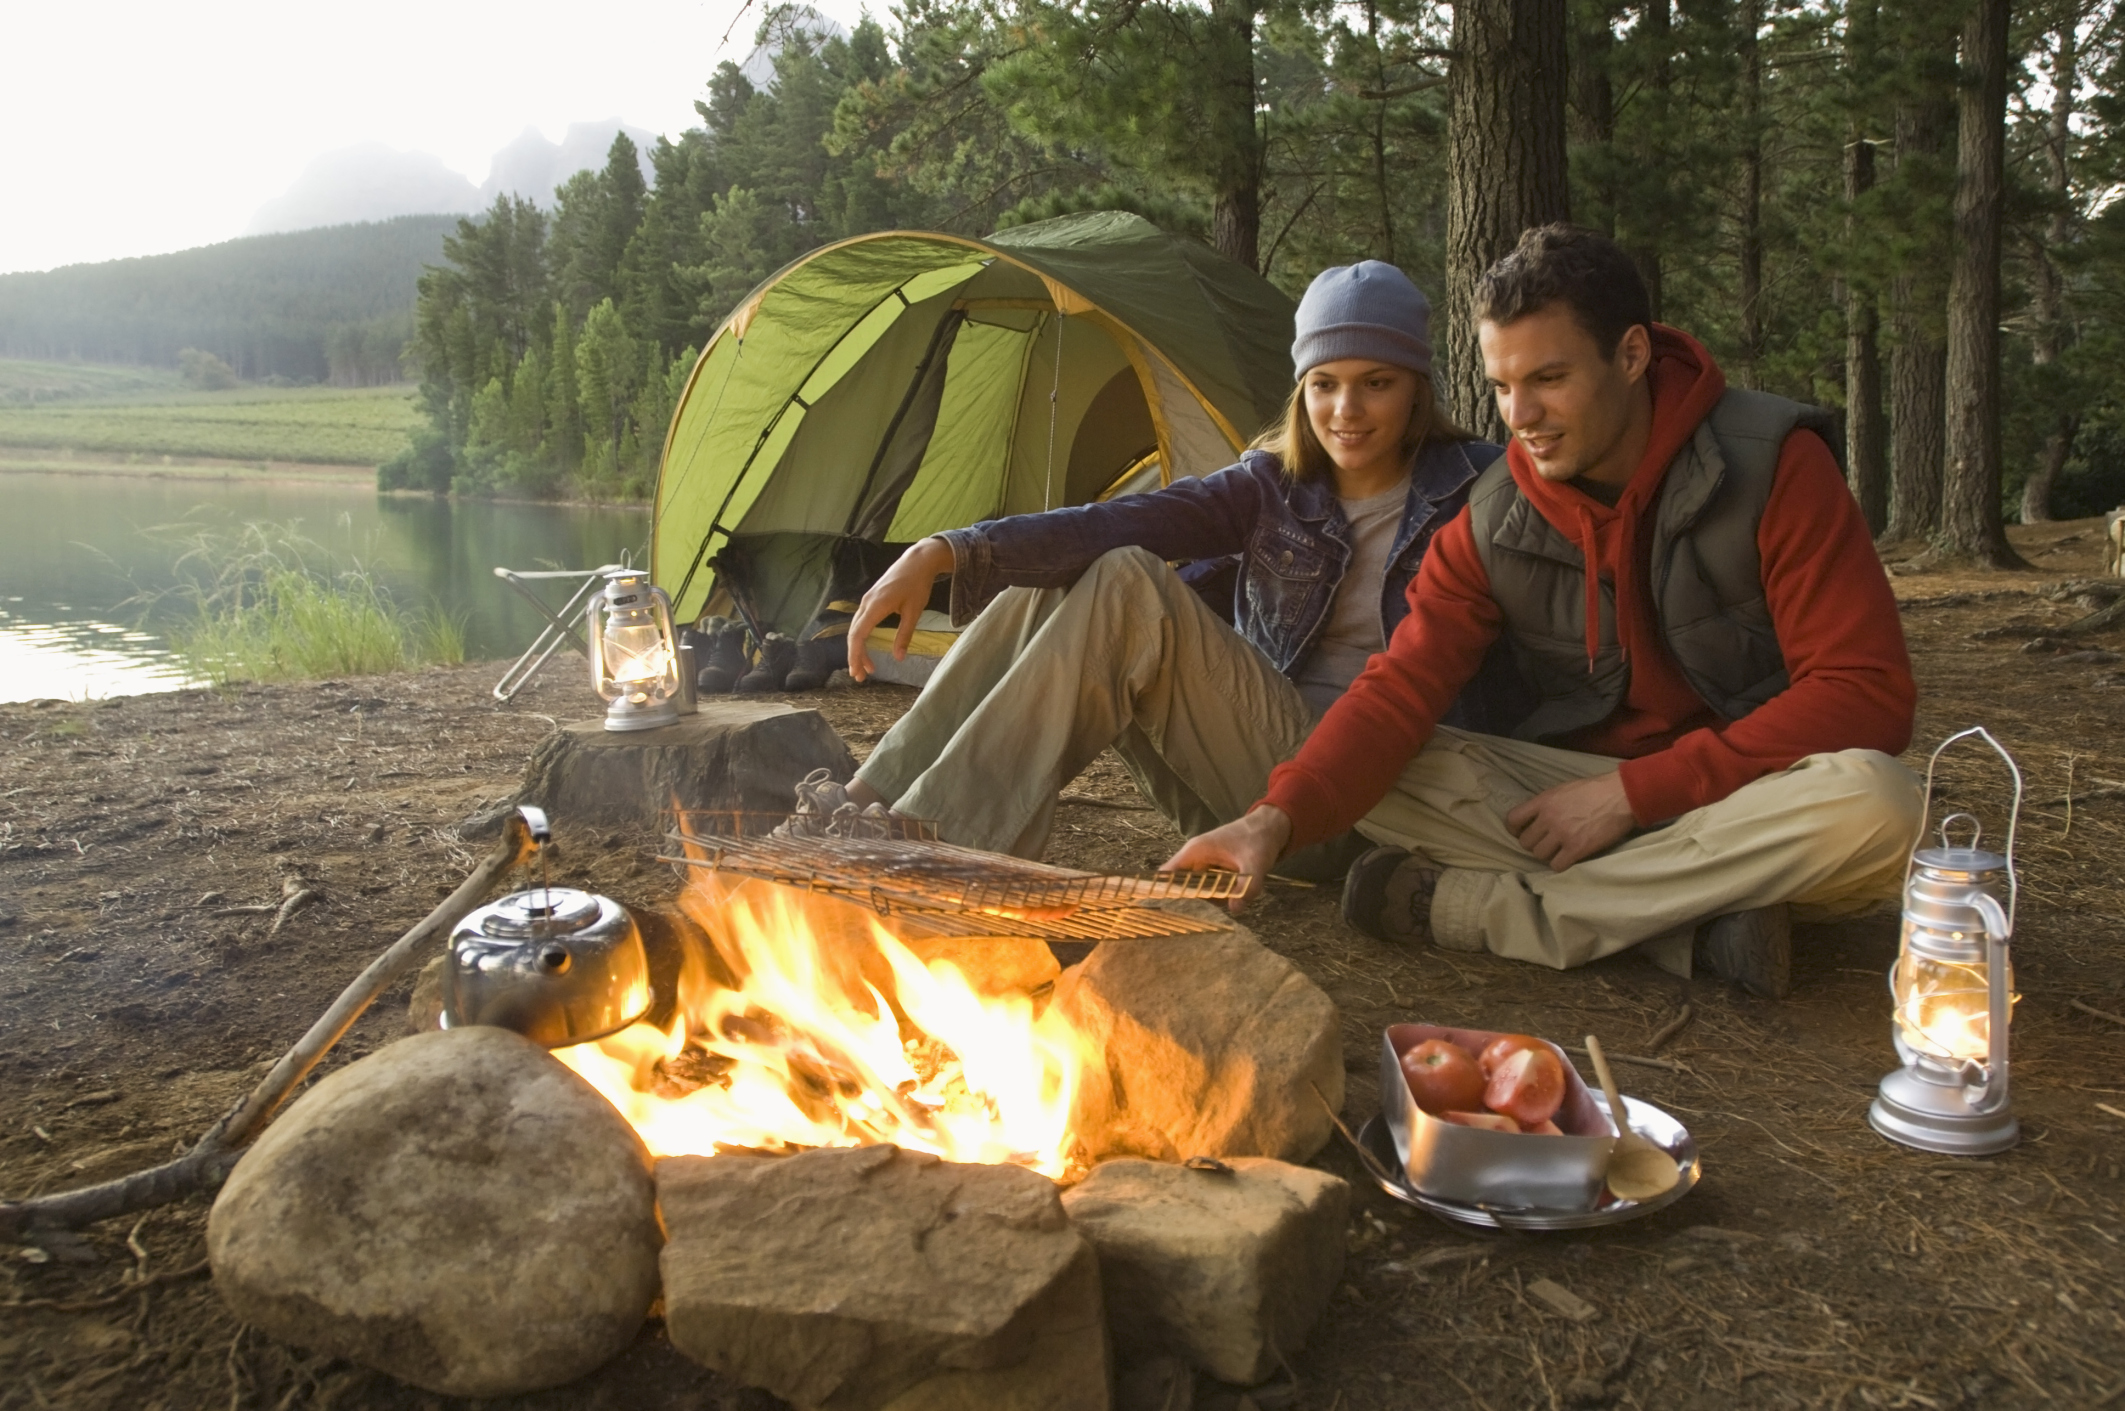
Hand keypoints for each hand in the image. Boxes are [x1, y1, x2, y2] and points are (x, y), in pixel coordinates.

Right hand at [847, 537, 953, 680]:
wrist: (917, 561)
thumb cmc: (917, 585)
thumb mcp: (914, 612)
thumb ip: (905, 635)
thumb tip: (899, 658)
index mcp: (876, 606)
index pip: (858, 635)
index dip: (855, 654)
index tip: (857, 671)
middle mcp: (866, 603)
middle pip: (853, 634)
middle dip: (855, 656)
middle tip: (860, 677)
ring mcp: (867, 600)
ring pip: (856, 628)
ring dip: (858, 649)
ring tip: (866, 668)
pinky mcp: (870, 600)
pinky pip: (861, 622)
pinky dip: (862, 638)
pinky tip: (868, 649)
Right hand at [1162, 806, 1292, 914]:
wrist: (1270, 828)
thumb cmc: (1258, 840)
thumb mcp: (1255, 863)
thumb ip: (1247, 887)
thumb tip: (1235, 910)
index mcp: (1195, 852)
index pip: (1167, 873)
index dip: (1162, 891)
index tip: (1164, 910)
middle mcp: (1195, 860)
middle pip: (1182, 887)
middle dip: (1195, 901)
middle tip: (1210, 910)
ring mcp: (1205, 867)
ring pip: (1198, 891)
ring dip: (1212, 899)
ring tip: (1231, 898)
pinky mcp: (1215, 873)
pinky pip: (1210, 889)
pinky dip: (1220, 896)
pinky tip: (1234, 897)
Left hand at [1505, 771, 1634, 871]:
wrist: (1622, 795)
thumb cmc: (1595, 789)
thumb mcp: (1563, 790)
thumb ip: (1546, 804)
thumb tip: (1535, 818)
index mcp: (1543, 801)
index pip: (1512, 820)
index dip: (1514, 829)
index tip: (1522, 832)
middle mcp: (1549, 818)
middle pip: (1525, 842)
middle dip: (1534, 844)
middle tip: (1546, 843)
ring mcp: (1562, 834)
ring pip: (1539, 855)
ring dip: (1547, 855)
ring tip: (1558, 850)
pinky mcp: (1577, 848)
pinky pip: (1556, 865)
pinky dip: (1560, 864)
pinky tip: (1568, 858)